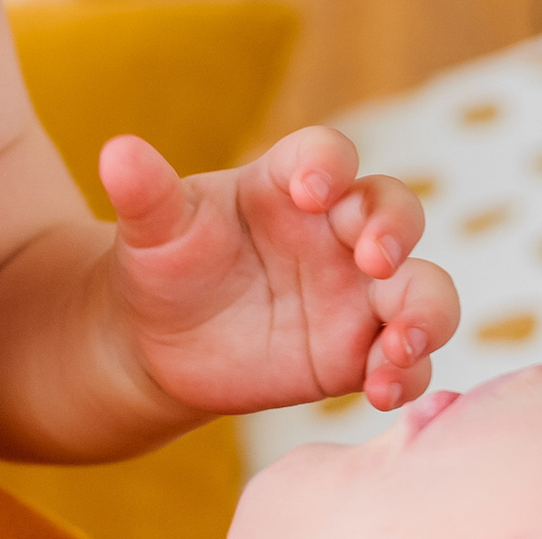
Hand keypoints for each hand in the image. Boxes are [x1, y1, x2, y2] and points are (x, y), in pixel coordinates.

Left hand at [99, 126, 458, 416]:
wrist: (156, 345)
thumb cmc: (161, 267)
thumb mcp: (152, 231)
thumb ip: (145, 194)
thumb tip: (116, 152)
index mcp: (288, 183)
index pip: (328, 155)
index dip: (330, 165)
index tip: (311, 191)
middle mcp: (335, 231)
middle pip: (395, 211)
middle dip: (396, 229)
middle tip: (374, 258)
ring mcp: (355, 292)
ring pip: (422, 287)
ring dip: (425, 310)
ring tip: (399, 342)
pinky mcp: (358, 351)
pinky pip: (407, 360)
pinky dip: (409, 373)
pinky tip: (382, 390)